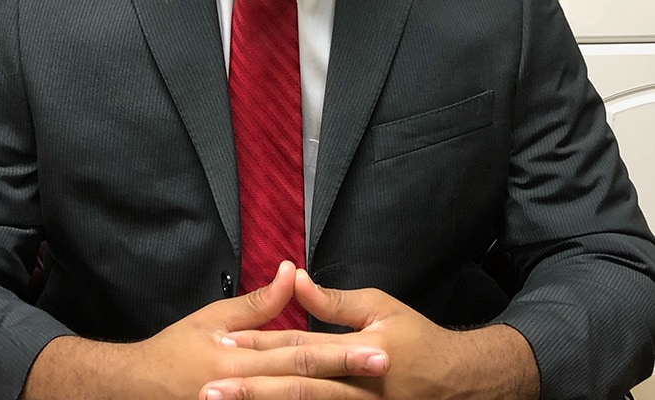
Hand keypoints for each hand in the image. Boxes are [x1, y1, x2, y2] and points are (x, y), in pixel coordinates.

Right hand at [22, 262, 388, 399]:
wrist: (136, 390)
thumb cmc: (175, 352)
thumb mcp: (211, 320)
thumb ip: (255, 303)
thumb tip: (290, 269)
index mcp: (238, 355)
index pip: (298, 349)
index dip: (338, 349)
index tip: (377, 348)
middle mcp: (242, 385)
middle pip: (302, 381)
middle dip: (346, 377)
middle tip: (385, 371)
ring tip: (370, 398)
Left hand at [202, 269, 537, 399]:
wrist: (456, 384)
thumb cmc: (415, 339)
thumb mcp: (379, 308)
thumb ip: (333, 301)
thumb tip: (292, 277)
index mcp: (355, 353)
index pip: (297, 346)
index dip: (258, 345)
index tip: (221, 345)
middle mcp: (353, 388)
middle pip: (293, 389)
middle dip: (248, 390)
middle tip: (208, 390)